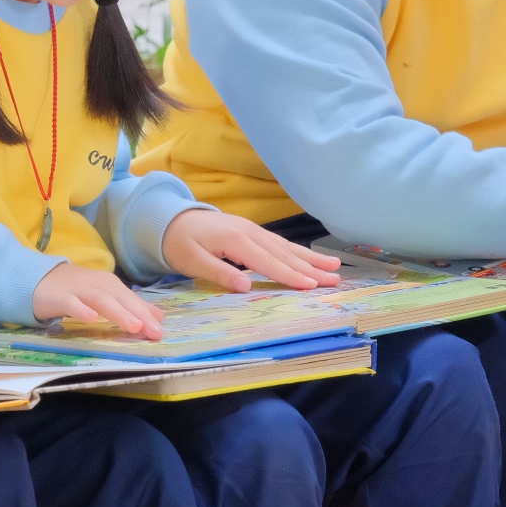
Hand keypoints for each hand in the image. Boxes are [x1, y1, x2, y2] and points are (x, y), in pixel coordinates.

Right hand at [33, 260, 164, 338]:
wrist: (37, 279)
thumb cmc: (75, 290)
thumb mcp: (105, 295)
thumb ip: (130, 305)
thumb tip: (158, 316)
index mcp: (109, 284)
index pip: (131, 299)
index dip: (146, 314)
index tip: (159, 331)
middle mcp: (96, 284)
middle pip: (120, 298)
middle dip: (138, 314)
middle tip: (153, 331)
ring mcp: (77, 290)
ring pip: (100, 300)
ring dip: (117, 312)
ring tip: (133, 326)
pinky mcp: (58, 297)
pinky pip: (70, 303)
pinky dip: (81, 310)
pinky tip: (91, 319)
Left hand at [161, 208, 341, 290]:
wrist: (170, 219)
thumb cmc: (178, 243)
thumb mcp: (192, 261)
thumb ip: (219, 273)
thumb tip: (246, 287)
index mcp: (236, 240)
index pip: (268, 262)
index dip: (290, 275)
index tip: (312, 285)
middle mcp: (249, 232)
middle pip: (284, 253)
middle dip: (311, 267)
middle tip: (335, 278)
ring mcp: (252, 229)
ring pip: (285, 246)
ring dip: (310, 258)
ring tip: (334, 266)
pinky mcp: (251, 231)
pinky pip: (278, 243)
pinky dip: (297, 251)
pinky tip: (310, 257)